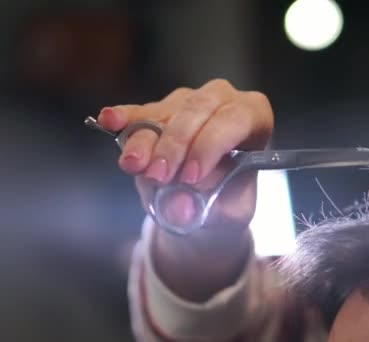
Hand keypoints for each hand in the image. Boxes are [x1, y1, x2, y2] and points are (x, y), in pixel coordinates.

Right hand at [96, 79, 273, 299]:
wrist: (204, 207)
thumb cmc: (226, 202)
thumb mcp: (227, 214)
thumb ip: (209, 210)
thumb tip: (180, 208)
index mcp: (253, 117)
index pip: (236, 119)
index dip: (211, 145)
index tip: (191, 177)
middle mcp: (221, 100)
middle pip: (197, 110)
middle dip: (175, 145)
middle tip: (160, 178)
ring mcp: (186, 102)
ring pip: (163, 114)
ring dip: (146, 140)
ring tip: (134, 166)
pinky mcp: (155, 111)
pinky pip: (137, 113)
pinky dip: (124, 119)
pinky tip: (108, 120)